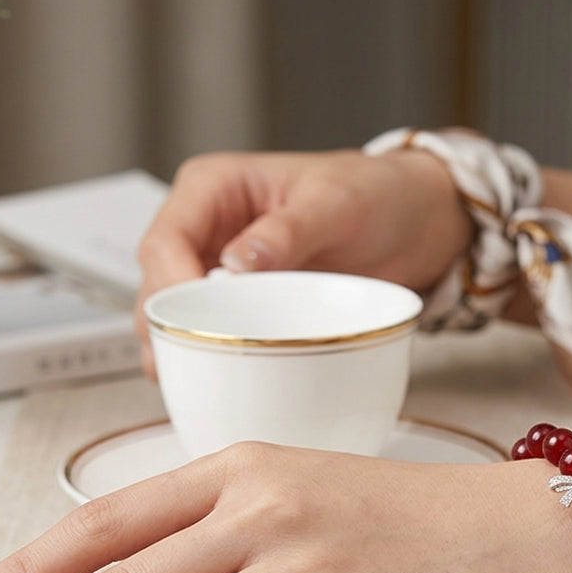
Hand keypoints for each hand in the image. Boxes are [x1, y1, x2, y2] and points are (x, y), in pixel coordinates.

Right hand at [135, 148, 471, 376]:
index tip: (191, 325)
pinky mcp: (238, 301)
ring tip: (198, 384)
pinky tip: (217, 382)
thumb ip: (287, 231)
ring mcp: (216, 267)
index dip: (168, 287)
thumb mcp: (336, 204)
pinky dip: (207, 357)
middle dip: (166, 328)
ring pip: (172, 315)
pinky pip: (208, 330)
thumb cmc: (376, 194)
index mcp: (212, 188)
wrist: (413, 220)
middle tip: (193, 368)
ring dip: (179, 350)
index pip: (165, 241)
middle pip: (158, 284)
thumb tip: (235, 263)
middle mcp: (204, 227)